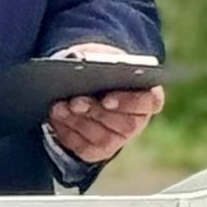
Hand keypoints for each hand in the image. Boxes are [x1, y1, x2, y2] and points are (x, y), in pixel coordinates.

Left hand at [47, 42, 165, 165]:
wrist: (86, 84)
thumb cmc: (100, 69)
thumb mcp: (101, 56)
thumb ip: (97, 56)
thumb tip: (77, 60)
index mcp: (148, 96)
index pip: (150, 102)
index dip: (129, 103)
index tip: (107, 99)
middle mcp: (137, 121)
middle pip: (125, 125)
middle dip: (96, 112)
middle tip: (75, 101)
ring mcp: (119, 139)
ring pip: (103, 139)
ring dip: (78, 122)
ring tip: (59, 107)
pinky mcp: (98, 150)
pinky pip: (85, 148)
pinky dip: (68, 133)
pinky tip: (56, 118)